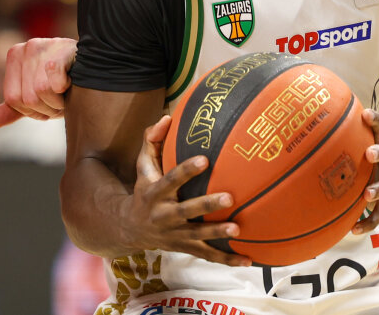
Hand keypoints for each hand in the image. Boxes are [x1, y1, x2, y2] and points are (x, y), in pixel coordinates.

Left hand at [0, 37, 76, 128]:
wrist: (97, 63)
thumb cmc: (65, 79)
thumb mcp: (35, 94)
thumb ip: (13, 108)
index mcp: (14, 56)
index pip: (13, 99)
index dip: (33, 110)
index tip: (48, 105)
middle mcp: (26, 47)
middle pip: (28, 98)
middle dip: (48, 108)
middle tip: (62, 101)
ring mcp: (44, 45)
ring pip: (41, 92)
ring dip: (59, 101)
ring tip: (68, 93)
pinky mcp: (63, 48)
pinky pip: (54, 79)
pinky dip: (64, 87)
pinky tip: (72, 81)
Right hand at [119, 116, 251, 266]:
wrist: (130, 228)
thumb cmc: (144, 189)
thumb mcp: (143, 166)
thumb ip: (152, 140)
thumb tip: (167, 117)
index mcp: (154, 193)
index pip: (170, 180)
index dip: (186, 171)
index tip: (205, 159)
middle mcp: (164, 216)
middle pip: (186, 211)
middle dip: (207, 205)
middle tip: (229, 197)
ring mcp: (175, 235)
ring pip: (197, 236)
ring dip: (217, 234)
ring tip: (238, 230)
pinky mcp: (185, 248)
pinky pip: (207, 256)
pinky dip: (227, 260)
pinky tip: (248, 261)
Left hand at [352, 109, 378, 234]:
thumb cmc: (374, 160)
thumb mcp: (367, 145)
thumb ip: (349, 137)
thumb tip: (315, 122)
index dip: (375, 120)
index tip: (365, 114)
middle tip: (369, 154)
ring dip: (378, 189)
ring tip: (367, 196)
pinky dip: (369, 222)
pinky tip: (354, 229)